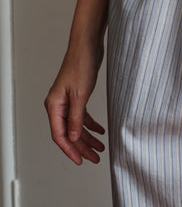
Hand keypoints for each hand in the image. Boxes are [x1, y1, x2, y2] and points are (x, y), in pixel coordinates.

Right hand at [44, 44, 105, 165]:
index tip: (81, 161)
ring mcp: (67, 101)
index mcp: (54, 105)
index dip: (70, 150)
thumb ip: (76, 118)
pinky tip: (100, 131)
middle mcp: (58, 105)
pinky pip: (82, 116)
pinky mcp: (77, 96)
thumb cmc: (81, 65)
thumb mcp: (80, 95)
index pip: (60, 135)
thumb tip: (73, 138)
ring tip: (101, 148)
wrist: (87, 45)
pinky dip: (90, 125)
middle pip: (69, 133)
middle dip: (82, 147)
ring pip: (76, 126)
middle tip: (95, 158)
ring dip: (88, 138)